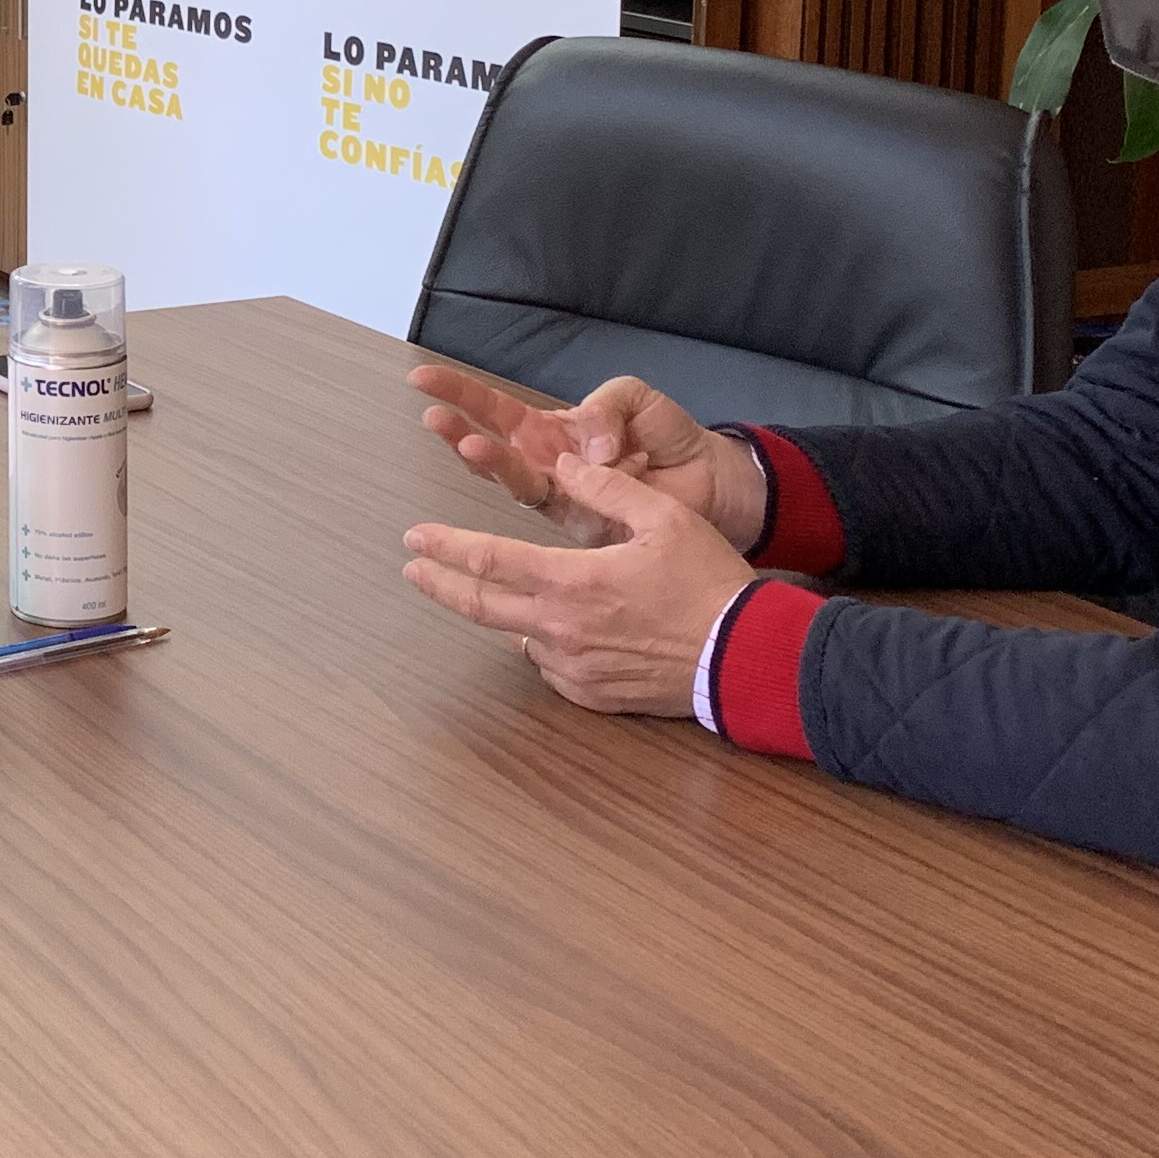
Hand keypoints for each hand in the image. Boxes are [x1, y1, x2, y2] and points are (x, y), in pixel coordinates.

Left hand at [404, 453, 753, 719]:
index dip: (444, 546)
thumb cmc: (708, 582)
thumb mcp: (664, 517)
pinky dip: (541, 646)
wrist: (745, 656)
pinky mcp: (592, 694)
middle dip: (440, 584)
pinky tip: (549, 634)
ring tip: (491, 596)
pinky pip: (549, 668)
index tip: (414, 538)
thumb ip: (608, 487)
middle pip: (480, 605)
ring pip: (516, 637)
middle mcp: (561, 627)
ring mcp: (574, 666)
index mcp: (572, 579)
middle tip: (413, 571)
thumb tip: (565, 463)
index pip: (488, 560)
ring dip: (501, 615)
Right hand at [410, 362, 764, 549]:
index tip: (424, 380)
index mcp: (557, 431)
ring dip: (489, 462)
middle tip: (432, 416)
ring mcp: (564, 498)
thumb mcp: (638, 401)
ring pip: (513, 480)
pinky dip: (542, 501)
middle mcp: (550, 465)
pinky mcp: (587, 525)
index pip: (499, 411)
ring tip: (471, 443)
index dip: (461, 393)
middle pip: (492, 447)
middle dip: (458, 430)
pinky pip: (554, 514)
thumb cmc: (674, 441)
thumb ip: (607, 408)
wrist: (717, 485)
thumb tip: (589, 447)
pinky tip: (533, 482)